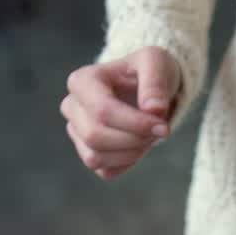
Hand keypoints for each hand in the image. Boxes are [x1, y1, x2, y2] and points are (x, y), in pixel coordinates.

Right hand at [60, 46, 181, 179]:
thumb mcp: (156, 63)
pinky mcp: (88, 152)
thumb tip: (154, 109)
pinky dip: (127, 163)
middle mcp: (72, 106)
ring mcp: (76, 132)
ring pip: (96, 158)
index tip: (163, 126)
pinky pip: (105, 171)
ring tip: (149, 137)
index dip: (135, 124)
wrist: (146, 89)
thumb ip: (155, 82)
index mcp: (82, 81)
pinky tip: (139, 146)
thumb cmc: (148, 71)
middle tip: (159, 130)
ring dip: (131, 153)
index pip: (103, 111)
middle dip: (134, 139)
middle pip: (95, 137)